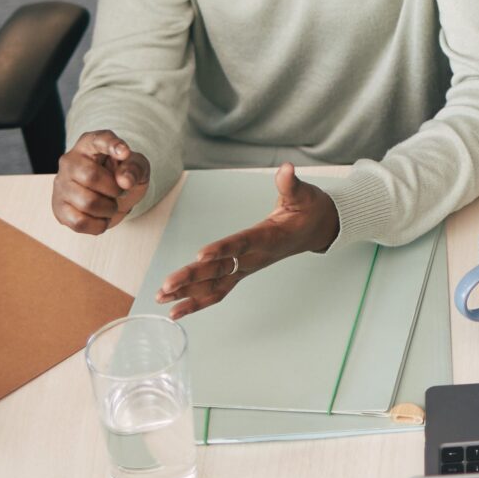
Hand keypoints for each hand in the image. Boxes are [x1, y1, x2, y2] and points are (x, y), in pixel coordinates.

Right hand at [53, 130, 150, 233]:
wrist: (109, 196)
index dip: (111, 145)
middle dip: (114, 189)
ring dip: (109, 209)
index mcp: (89, 143)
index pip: (98, 139)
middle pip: (91, 176)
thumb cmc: (121, 174)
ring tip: (111, 205)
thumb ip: (135, 167)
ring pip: (87, 202)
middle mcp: (70, 161)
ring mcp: (61, 185)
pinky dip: (99, 225)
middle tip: (119, 192)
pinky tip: (102, 218)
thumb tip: (124, 180)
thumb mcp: (136, 166)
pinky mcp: (59, 208)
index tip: (125, 153)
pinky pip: (80, 222)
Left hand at [156, 164, 338, 318]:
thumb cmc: (309, 211)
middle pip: (220, 270)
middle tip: (167, 285)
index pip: (241, 244)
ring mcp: (248, 267)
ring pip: (216, 286)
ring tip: (161, 298)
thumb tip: (287, 169)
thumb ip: (291, 184)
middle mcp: (255, 258)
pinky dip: (197, 301)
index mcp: (268, 237)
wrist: (317, 230)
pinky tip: (176, 309)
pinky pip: (218, 291)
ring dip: (188, 294)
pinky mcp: (242, 271)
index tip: (200, 255)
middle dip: (192, 278)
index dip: (222, 250)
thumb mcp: (304, 194)